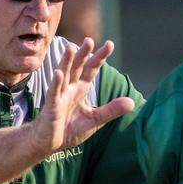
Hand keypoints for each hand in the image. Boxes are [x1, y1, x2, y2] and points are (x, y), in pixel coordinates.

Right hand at [31, 38, 134, 155]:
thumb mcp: (95, 119)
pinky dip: (56, 83)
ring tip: (71, 47)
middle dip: (83, 54)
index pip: (91, 69)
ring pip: (63, 75)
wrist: (50, 143)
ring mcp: (59, 95)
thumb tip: (132, 102)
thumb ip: (111, 110)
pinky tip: (59, 73)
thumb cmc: (69, 130)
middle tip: (89, 40)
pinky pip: (54, 93)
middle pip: (77, 67)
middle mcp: (69, 88)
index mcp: (80, 89)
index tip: (109, 44)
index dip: (99, 57)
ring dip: (67, 61)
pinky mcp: (51, 106)